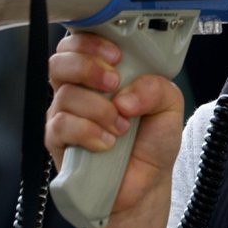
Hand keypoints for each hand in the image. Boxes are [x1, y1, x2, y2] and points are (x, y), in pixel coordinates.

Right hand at [46, 31, 183, 227]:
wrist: (145, 184)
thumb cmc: (151, 141)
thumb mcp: (169, 106)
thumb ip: (156, 87)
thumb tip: (125, 94)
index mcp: (101, 73)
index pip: (79, 43)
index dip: (91, 42)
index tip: (116, 55)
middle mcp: (78, 89)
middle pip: (60, 61)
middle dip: (88, 67)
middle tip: (114, 83)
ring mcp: (64, 114)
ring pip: (65, 95)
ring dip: (98, 108)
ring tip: (121, 127)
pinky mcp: (58, 141)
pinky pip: (61, 125)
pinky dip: (88, 131)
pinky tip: (107, 143)